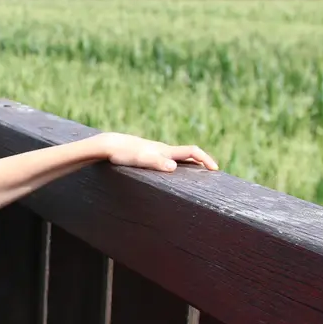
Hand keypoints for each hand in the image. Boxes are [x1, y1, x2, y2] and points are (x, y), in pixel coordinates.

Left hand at [101, 133, 218, 172]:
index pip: (191, 151)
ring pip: (178, 157)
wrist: (107, 146)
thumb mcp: (140, 159)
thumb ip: (157, 162)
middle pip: (188, 154)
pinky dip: (177, 166)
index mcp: (165, 150)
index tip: (215, 169)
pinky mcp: (147, 156)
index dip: (205, 159)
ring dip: (190, 164)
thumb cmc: (123, 153)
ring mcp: (155, 152)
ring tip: (197, 177)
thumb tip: (174, 167)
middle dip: (201, 162)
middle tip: (211, 173)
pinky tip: (172, 175)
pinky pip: (168, 160)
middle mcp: (162, 150)